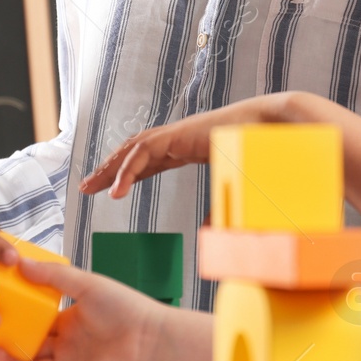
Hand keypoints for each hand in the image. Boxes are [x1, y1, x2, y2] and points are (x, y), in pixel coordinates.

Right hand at [0, 257, 171, 360]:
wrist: (152, 340)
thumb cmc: (125, 308)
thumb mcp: (86, 285)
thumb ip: (54, 276)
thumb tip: (19, 263)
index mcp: (64, 323)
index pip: (29, 324)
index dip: (8, 322)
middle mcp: (64, 349)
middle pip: (24, 350)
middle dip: (1, 346)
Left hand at [80, 95, 286, 198]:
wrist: (272, 129)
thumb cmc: (259, 154)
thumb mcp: (233, 190)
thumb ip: (220, 209)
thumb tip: (212, 232)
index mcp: (188, 146)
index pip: (149, 159)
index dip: (128, 173)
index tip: (112, 189)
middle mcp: (178, 137)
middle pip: (133, 152)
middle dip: (109, 169)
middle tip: (87, 186)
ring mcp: (176, 133)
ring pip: (132, 150)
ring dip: (109, 168)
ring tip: (89, 188)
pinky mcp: (177, 134)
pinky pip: (143, 152)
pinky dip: (126, 171)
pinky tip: (115, 191)